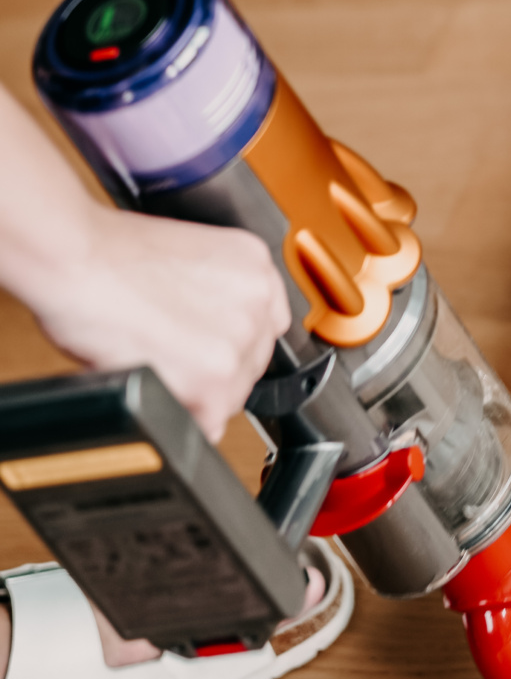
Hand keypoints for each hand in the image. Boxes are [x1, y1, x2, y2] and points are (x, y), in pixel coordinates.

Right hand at [0, 87, 289, 440]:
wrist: (74, 258)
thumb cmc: (108, 255)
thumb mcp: (189, 257)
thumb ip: (218, 293)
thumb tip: (215, 332)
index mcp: (255, 263)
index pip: (267, 323)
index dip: (232, 340)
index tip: (210, 346)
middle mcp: (256, 299)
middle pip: (250, 363)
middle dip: (213, 369)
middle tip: (170, 356)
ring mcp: (239, 339)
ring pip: (230, 395)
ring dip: (195, 394)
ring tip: (155, 364)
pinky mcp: (213, 378)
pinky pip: (207, 423)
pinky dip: (178, 415)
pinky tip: (152, 381)